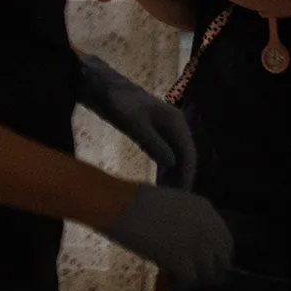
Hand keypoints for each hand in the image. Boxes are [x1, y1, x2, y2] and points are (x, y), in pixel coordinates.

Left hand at [79, 55, 196, 187]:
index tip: (182, 195)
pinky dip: (163, 169)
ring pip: (174, 157)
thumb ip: (153, 143)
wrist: (102, 87)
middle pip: (183, 157)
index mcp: (175, 122)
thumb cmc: (118, 103)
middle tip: (174, 202)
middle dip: (181, 178)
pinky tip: (158, 184)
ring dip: (172, 176)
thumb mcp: (134, 123)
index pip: (187, 153)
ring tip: (166, 197)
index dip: (187, 174)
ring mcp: (164, 130)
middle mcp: (175, 126)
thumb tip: (174, 164)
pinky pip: (163, 154)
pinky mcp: (152, 133)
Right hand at [103, 185, 233, 290]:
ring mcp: (197, 245)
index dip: (217, 257)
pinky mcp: (182, 260)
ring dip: (194, 279)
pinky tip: (170, 281)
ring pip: (207, 274)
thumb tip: (187, 242)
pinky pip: (189, 281)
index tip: (206, 264)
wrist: (121, 206)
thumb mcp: (172, 205)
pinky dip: (181, 284)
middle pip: (222, 261)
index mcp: (206, 211)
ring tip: (178, 278)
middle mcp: (208, 228)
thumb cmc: (135, 201)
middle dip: (210, 272)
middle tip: (193, 277)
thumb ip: (187, 222)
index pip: (226, 242)